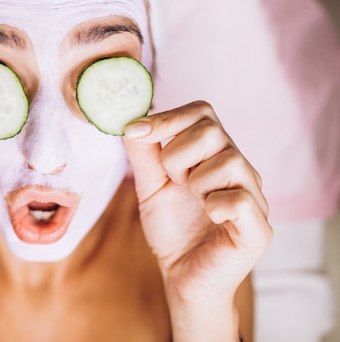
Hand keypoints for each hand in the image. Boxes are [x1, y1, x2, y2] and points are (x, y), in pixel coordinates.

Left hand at [123, 101, 271, 310]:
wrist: (182, 279)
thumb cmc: (173, 230)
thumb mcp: (150, 186)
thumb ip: (143, 154)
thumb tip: (133, 120)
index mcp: (215, 155)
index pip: (202, 112)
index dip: (168, 117)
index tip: (136, 131)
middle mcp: (239, 169)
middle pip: (212, 131)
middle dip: (177, 155)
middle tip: (173, 181)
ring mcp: (254, 197)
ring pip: (229, 161)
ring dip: (195, 183)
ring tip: (194, 203)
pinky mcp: (258, 229)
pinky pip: (240, 200)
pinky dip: (215, 207)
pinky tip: (209, 218)